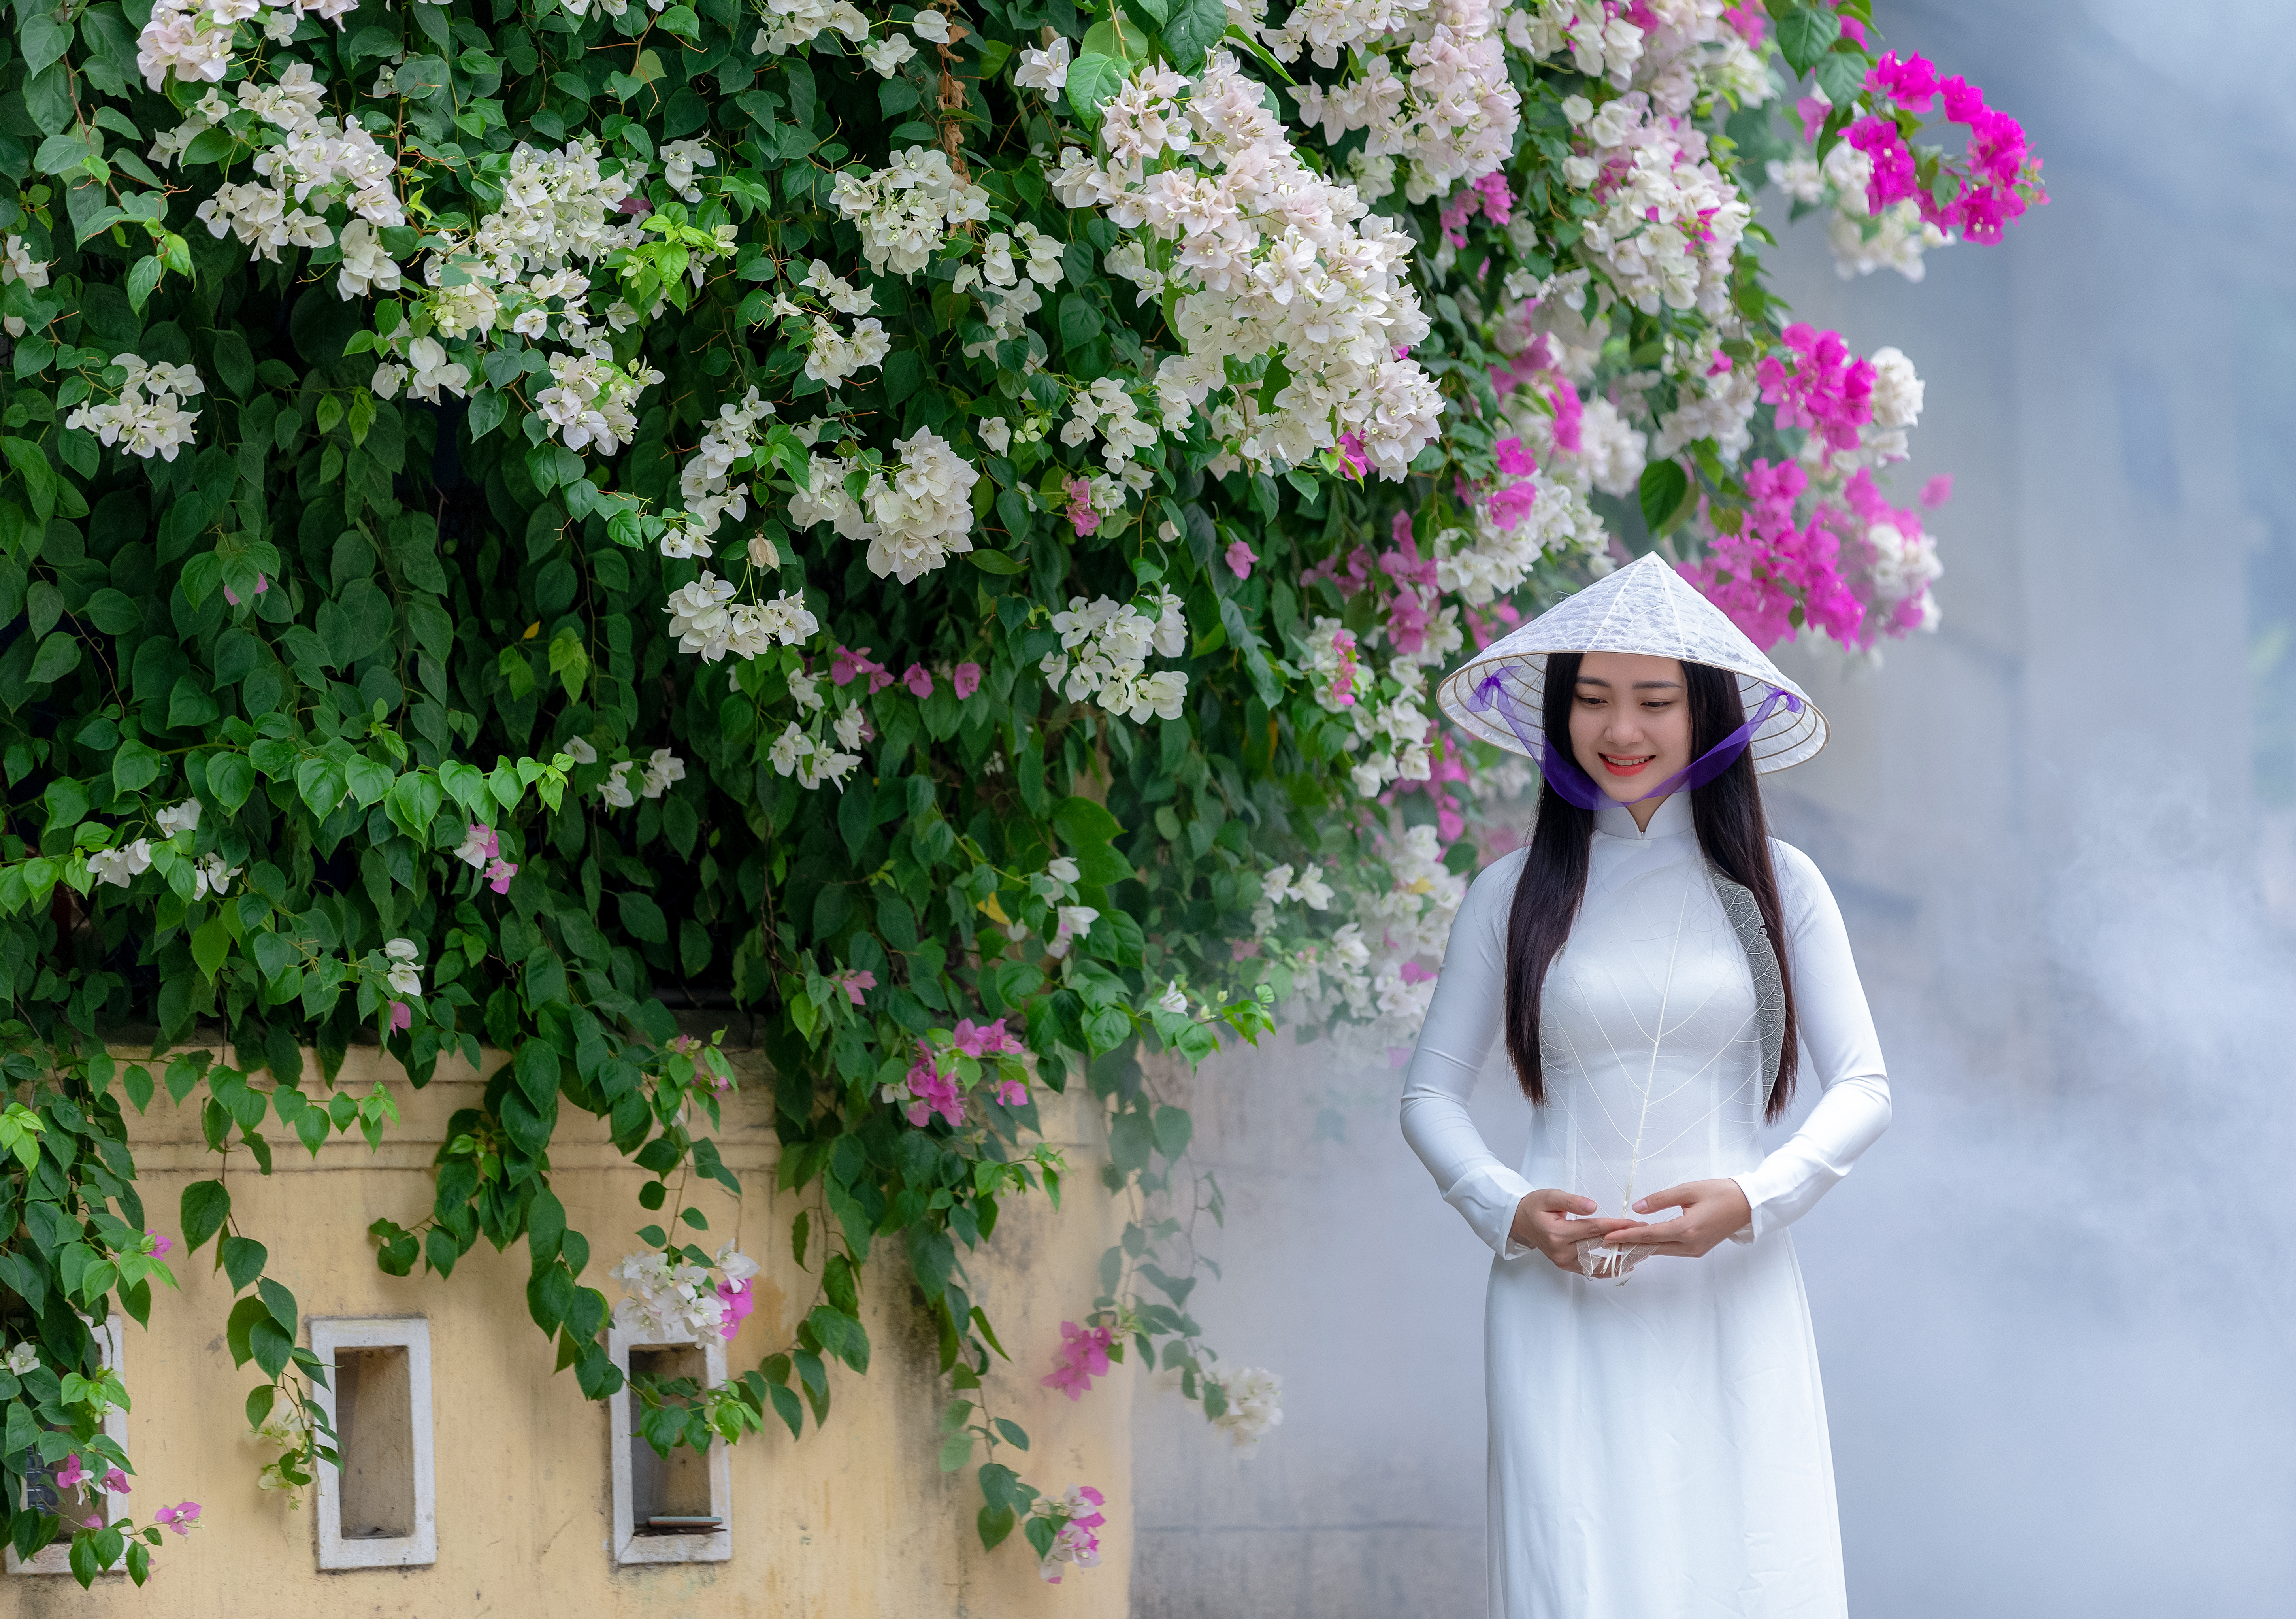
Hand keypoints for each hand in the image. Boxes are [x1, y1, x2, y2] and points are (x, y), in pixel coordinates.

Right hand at [1508, 1189, 1638, 1273]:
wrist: (1519, 1220)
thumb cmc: (1535, 1205)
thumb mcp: (1550, 1197)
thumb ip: (1572, 1201)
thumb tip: (1593, 1206)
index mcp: (1557, 1233)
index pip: (1593, 1229)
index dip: (1616, 1225)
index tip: (1635, 1223)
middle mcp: (1561, 1251)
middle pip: (1599, 1247)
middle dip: (1623, 1241)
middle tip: (1645, 1237)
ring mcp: (1563, 1261)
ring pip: (1597, 1263)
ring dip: (1619, 1259)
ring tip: (1640, 1254)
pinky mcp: (1565, 1265)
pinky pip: (1590, 1270)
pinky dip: (1607, 1269)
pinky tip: (1624, 1266)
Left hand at [1600, 1179, 1752, 1259]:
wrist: (1748, 1204)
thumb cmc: (1720, 1193)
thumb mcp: (1688, 1190)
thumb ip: (1660, 1200)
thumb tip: (1636, 1208)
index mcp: (1687, 1229)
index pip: (1649, 1235)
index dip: (1625, 1236)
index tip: (1606, 1237)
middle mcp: (1691, 1244)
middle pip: (1652, 1248)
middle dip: (1628, 1245)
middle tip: (1605, 1244)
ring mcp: (1696, 1249)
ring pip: (1662, 1250)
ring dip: (1641, 1246)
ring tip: (1619, 1241)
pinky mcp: (1698, 1249)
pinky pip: (1672, 1250)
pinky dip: (1656, 1245)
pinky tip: (1643, 1240)